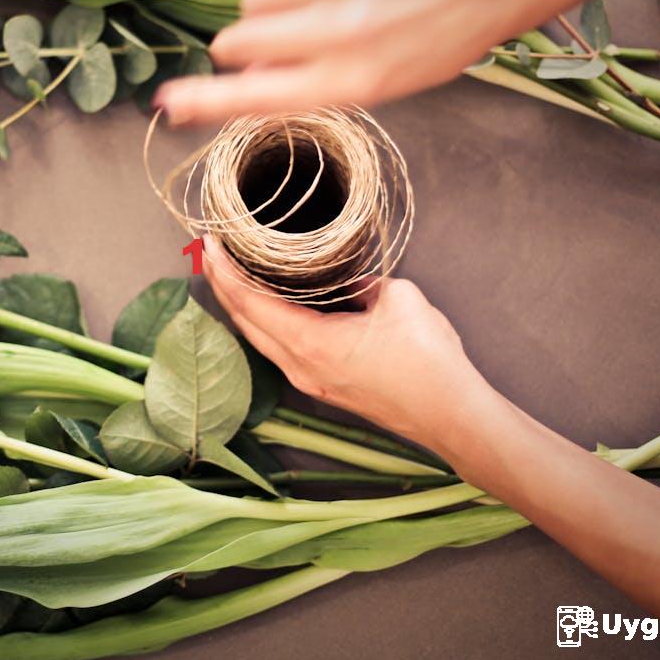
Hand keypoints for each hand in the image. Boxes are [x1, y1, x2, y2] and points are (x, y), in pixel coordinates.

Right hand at [156, 0, 528, 125]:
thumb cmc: (431, 41)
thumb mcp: (377, 84)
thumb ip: (307, 84)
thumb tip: (244, 82)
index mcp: (350, 78)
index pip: (257, 96)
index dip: (205, 101)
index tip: (169, 101)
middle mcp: (340, 29)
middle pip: (239, 38)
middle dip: (241, 48)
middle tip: (271, 48)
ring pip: (255, 0)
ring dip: (268, 12)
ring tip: (311, 13)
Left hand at [202, 237, 497, 450]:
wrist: (451, 415)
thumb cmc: (428, 362)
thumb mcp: (398, 298)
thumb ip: (363, 281)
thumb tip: (348, 278)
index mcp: (310, 343)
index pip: (249, 302)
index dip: (224, 271)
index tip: (209, 244)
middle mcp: (300, 366)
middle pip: (244, 321)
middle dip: (223, 285)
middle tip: (211, 252)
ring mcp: (310, 381)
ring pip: (259, 338)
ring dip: (242, 306)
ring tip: (232, 274)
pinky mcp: (324, 386)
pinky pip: (280, 349)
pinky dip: (265, 323)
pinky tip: (269, 306)